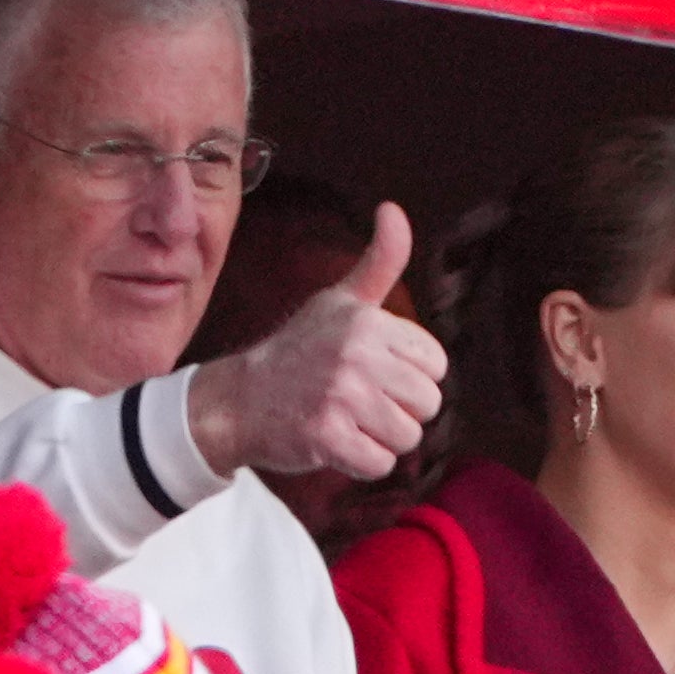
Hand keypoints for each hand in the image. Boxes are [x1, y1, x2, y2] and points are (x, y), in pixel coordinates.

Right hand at [188, 203, 446, 478]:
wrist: (238, 400)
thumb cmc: (299, 351)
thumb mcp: (340, 300)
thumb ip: (380, 262)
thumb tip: (394, 209)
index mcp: (368, 321)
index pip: (436, 365)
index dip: (409, 376)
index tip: (372, 372)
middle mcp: (356, 353)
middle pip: (428, 404)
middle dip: (399, 411)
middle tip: (359, 401)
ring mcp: (341, 396)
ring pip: (409, 437)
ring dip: (381, 439)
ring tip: (348, 420)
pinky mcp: (327, 436)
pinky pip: (381, 464)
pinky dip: (361, 462)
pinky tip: (336, 441)